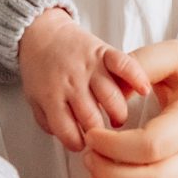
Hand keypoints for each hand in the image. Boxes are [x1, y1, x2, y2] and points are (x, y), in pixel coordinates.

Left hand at [18, 7, 152, 152]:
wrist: (41, 32)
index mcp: (51, 97)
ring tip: (118, 119)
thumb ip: (48, 122)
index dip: (78, 144)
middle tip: (106, 137)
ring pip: (111, 98)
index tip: (85, 145)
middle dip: (102, 134)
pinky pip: (123, 64)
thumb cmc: (39, 69)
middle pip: (92, 119)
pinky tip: (144, 90)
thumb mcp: (33, 99)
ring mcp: (89, 67)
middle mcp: (71, 84)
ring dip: (119, 114)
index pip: (67, 132)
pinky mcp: (103, 52)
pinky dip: (136, 77)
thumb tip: (70, 140)